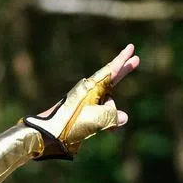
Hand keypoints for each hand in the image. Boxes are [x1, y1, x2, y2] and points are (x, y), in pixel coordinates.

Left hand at [27, 43, 139, 158]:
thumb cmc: (69, 124)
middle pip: (110, 79)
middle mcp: (89, 92)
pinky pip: (100, 113)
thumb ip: (112, 116)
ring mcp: (85, 102)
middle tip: (136, 60)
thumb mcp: (95, 119)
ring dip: (112, 113)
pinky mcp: (82, 113)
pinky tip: (110, 130)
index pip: (110, 70)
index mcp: (91, 88)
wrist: (46, 135)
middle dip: (123, 72)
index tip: (131, 47)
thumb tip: (124, 118)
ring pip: (107, 103)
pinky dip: (106, 120)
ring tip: (110, 128)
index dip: (122, 60)